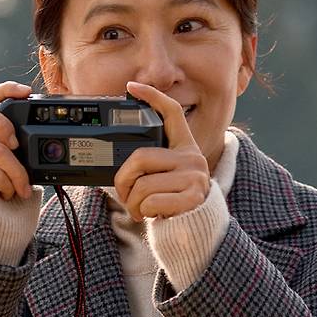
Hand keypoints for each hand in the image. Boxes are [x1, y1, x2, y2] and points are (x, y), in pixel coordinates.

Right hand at [0, 81, 32, 199]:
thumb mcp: (9, 167)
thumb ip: (13, 149)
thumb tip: (40, 140)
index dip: (3, 90)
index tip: (26, 92)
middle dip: (3, 126)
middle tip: (16, 146)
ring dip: (17, 173)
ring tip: (18, 188)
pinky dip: (9, 188)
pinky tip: (5, 196)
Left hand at [113, 81, 209, 220]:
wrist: (195, 230)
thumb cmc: (172, 201)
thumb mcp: (163, 177)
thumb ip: (150, 164)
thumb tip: (122, 163)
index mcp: (184, 146)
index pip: (171, 112)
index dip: (152, 97)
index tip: (131, 87)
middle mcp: (192, 157)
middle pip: (140, 157)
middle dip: (123, 181)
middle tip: (126, 194)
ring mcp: (194, 176)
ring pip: (142, 184)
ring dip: (132, 203)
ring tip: (141, 208)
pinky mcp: (192, 197)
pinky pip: (151, 201)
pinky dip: (143, 212)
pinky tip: (152, 214)